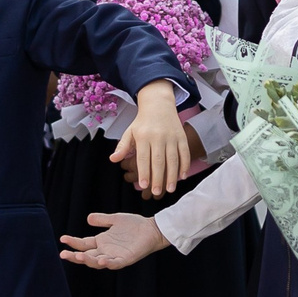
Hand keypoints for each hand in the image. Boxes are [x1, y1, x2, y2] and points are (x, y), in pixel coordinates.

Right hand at [61, 210, 170, 268]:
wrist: (152, 229)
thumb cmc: (134, 225)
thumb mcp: (115, 219)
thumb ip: (102, 219)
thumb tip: (88, 218)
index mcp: (102, 242)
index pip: (83, 244)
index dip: (73, 242)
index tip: (62, 238)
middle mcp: (106, 251)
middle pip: (87, 256)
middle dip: (74, 256)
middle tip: (63, 254)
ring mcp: (115, 256)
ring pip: (97, 262)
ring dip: (88, 260)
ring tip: (78, 256)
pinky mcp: (125, 259)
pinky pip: (115, 263)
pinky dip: (107, 263)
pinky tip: (101, 259)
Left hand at [111, 81, 190, 197]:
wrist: (159, 104)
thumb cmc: (142, 122)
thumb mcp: (130, 132)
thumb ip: (123, 147)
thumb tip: (113, 159)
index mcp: (143, 136)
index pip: (143, 157)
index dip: (144, 172)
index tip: (144, 185)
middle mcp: (158, 136)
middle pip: (159, 160)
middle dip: (158, 177)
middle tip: (157, 192)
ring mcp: (171, 137)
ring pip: (173, 158)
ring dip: (172, 175)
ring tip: (170, 189)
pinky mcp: (181, 137)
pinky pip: (184, 152)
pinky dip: (184, 165)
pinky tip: (182, 177)